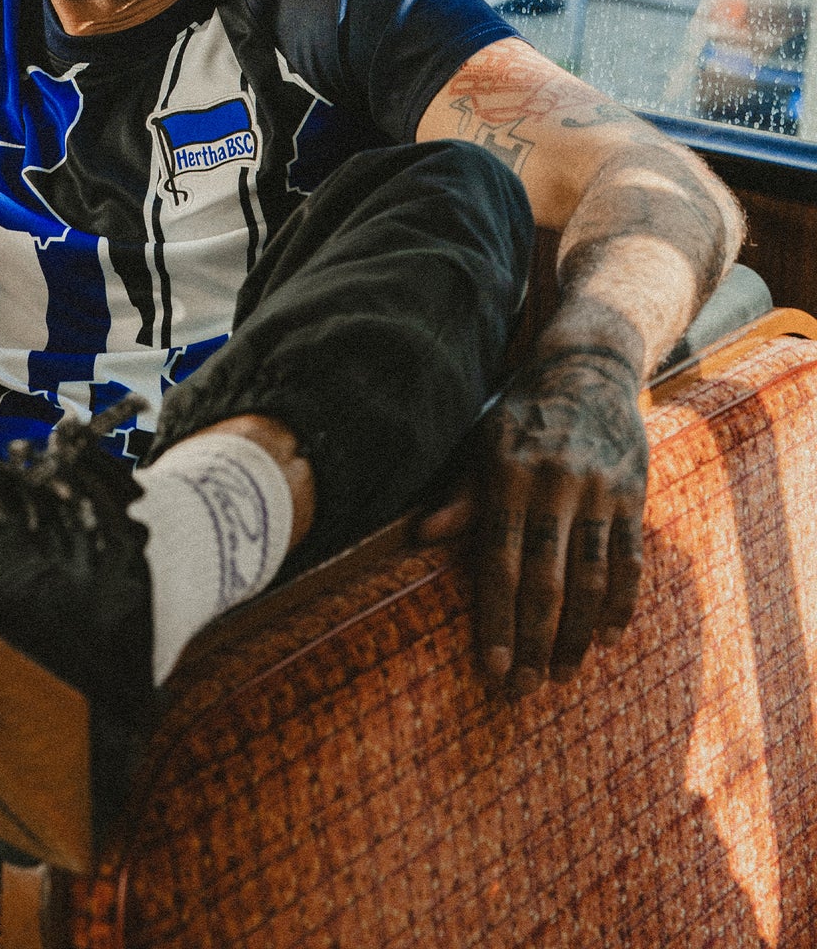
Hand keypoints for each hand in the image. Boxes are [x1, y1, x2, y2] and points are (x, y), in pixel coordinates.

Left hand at [420, 347, 646, 693]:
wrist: (587, 367)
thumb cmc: (519, 413)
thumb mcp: (481, 442)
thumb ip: (461, 494)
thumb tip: (422, 536)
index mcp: (509, 476)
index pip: (500, 562)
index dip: (497, 619)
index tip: (493, 668)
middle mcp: (556, 486)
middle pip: (547, 580)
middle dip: (534, 641)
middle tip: (525, 690)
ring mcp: (601, 492)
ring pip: (592, 579)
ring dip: (577, 634)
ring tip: (562, 674)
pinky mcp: (634, 495)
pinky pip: (630, 560)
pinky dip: (621, 603)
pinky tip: (607, 637)